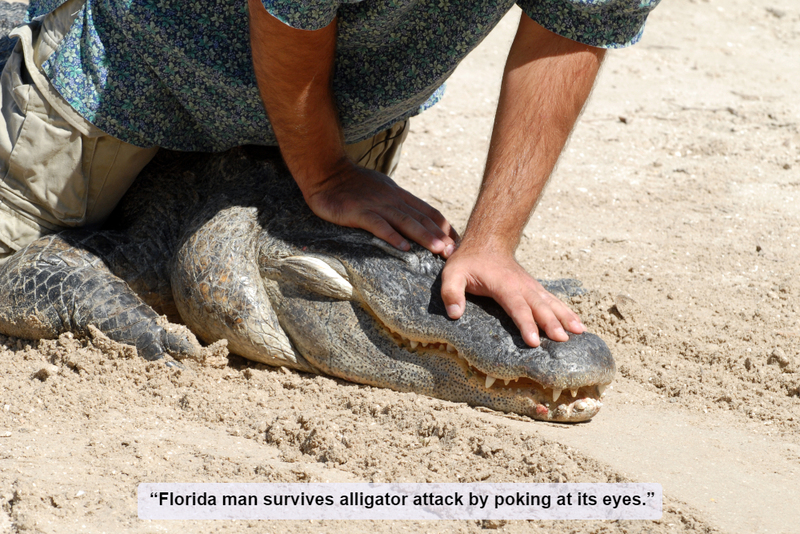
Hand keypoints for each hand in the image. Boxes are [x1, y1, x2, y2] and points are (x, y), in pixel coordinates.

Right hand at [302, 159, 458, 256]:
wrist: (326, 172)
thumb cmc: (352, 183)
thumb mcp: (380, 190)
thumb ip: (396, 203)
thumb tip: (413, 217)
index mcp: (398, 195)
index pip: (428, 211)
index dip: (444, 226)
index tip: (456, 241)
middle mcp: (391, 199)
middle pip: (421, 218)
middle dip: (439, 235)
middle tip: (454, 251)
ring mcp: (376, 204)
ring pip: (405, 221)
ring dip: (424, 236)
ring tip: (438, 249)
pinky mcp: (358, 212)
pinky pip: (378, 225)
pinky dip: (392, 236)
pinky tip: (404, 247)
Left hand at [440, 244, 584, 346]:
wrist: (486, 241)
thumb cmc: (468, 260)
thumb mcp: (452, 274)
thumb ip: (451, 292)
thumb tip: (455, 315)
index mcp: (503, 285)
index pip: (517, 307)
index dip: (526, 324)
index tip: (534, 341)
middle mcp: (521, 286)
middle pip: (539, 306)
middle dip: (552, 323)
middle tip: (563, 340)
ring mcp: (530, 286)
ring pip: (551, 302)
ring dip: (565, 317)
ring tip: (580, 331)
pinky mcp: (534, 288)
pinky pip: (553, 300)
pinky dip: (566, 311)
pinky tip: (577, 323)